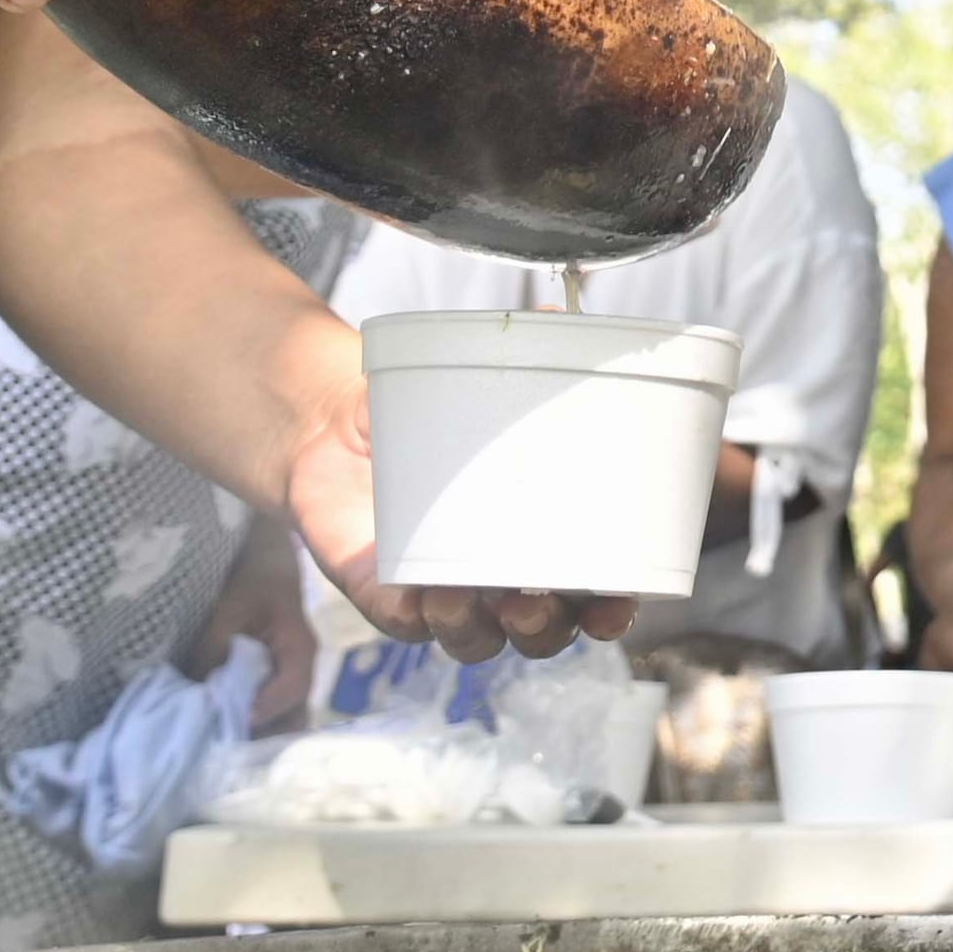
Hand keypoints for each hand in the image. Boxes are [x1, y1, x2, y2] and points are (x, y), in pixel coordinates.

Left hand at [182, 521, 320, 730]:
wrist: (262, 559)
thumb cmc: (249, 580)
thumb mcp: (227, 610)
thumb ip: (213, 651)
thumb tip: (197, 696)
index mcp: (299, 647)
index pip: (293, 686)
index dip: (270, 706)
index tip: (241, 720)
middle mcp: (302, 668)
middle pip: (296, 714)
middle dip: (268, 736)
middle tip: (234, 751)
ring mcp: (292, 676)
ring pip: (287, 716)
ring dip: (262, 733)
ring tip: (228, 747)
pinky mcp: (278, 678)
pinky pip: (274, 709)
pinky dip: (256, 723)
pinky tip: (229, 730)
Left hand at [279, 374, 637, 665]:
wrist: (336, 428)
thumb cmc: (431, 420)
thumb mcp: (477, 386)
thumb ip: (527, 356)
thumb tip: (559, 312)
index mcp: (540, 542)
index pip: (590, 593)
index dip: (610, 609)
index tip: (616, 602)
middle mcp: (499, 580)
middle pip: (538, 633)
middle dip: (543, 628)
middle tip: (534, 599)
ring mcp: (442, 593)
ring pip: (473, 639)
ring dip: (478, 629)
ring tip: (469, 595)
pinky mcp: (384, 593)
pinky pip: (404, 624)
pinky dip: (415, 619)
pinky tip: (420, 600)